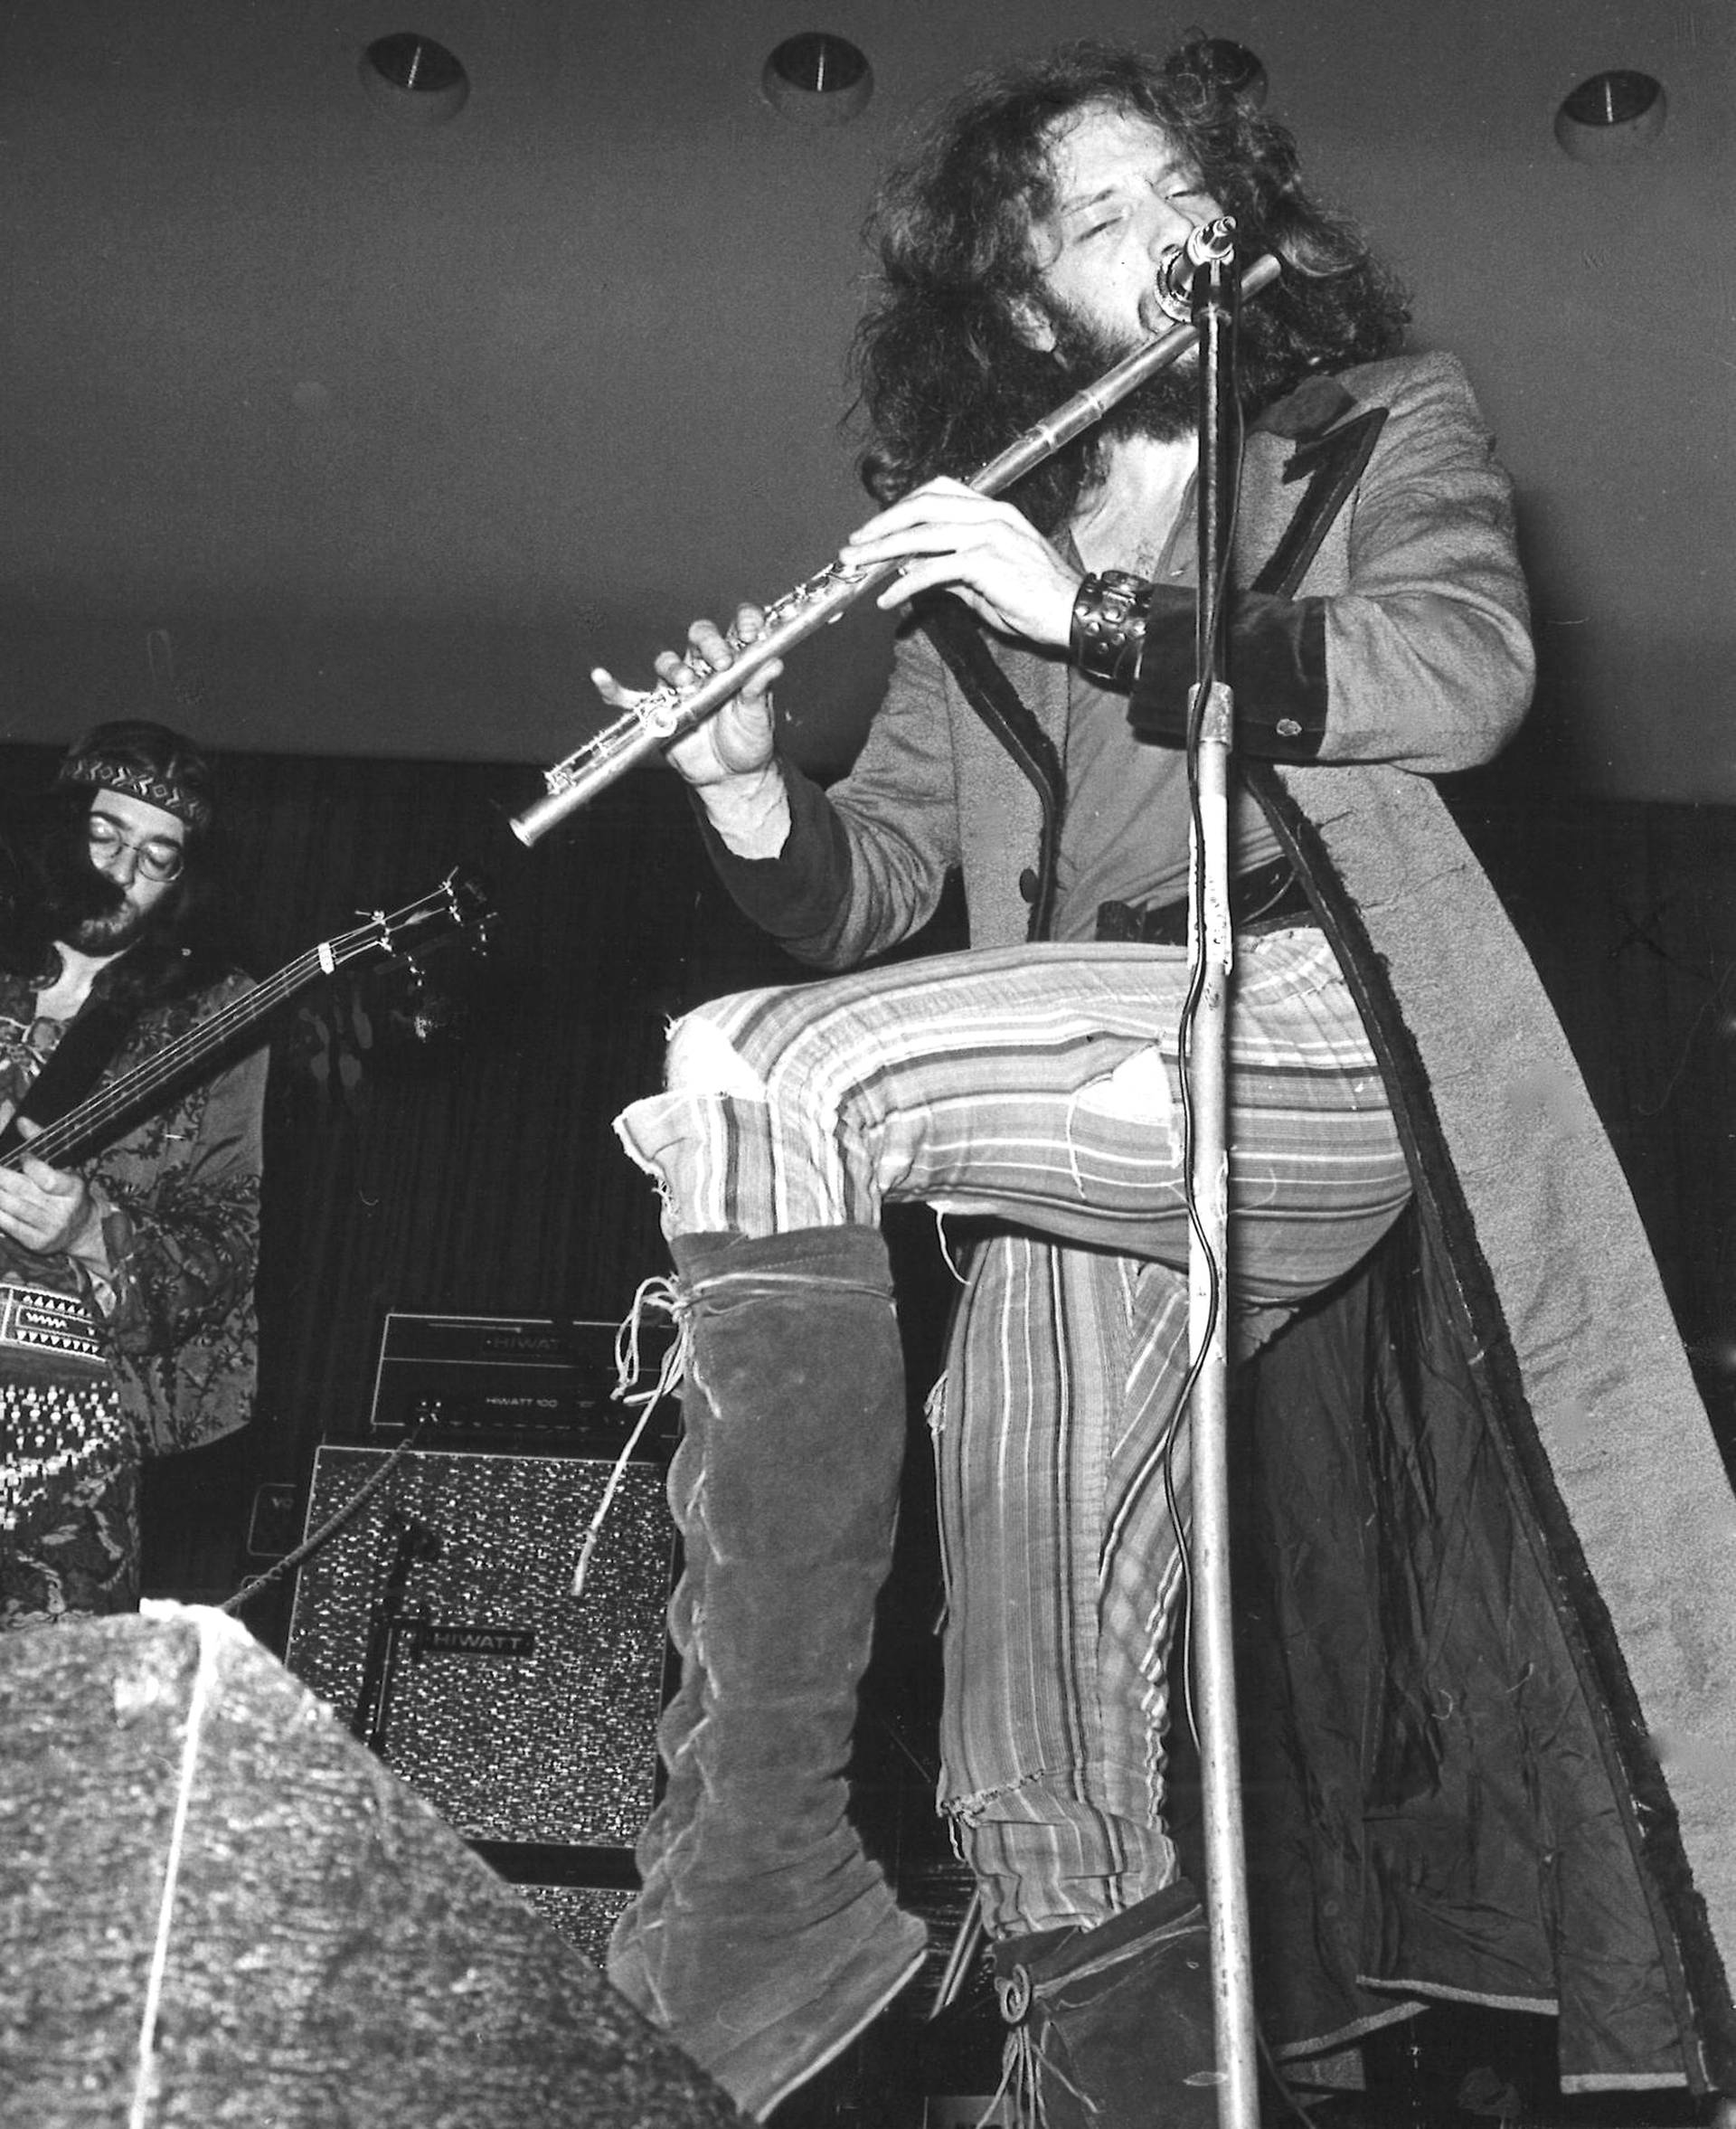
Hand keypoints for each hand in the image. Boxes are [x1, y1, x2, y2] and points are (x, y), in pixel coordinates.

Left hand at [0, 1125, 101, 1259]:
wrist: (82, 1230)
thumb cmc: (66, 1191)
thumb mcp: (62, 1165)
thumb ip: (40, 1141)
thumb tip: (20, 1120)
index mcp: (74, 1188)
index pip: (48, 1179)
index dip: (30, 1165)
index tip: (21, 1155)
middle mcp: (64, 1211)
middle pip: (22, 1191)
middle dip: (1, 1176)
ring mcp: (50, 1229)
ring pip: (11, 1207)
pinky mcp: (37, 1243)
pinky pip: (8, 1226)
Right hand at [591, 605, 783, 792]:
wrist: (732, 775)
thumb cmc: (749, 740)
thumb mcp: (759, 716)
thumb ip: (761, 688)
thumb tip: (774, 663)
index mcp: (735, 662)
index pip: (736, 629)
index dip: (742, 623)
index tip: (750, 632)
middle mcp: (705, 666)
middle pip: (699, 638)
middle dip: (709, 644)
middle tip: (722, 663)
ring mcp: (679, 686)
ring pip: (668, 662)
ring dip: (674, 668)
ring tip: (687, 683)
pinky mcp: (659, 709)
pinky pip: (630, 697)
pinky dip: (613, 688)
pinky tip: (601, 678)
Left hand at [838, 477, 1082, 648]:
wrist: (1073, 616)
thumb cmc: (1035, 600)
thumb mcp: (986, 581)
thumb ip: (951, 571)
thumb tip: (913, 570)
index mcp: (993, 511)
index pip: (937, 491)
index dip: (901, 506)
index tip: (875, 528)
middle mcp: (991, 515)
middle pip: (923, 505)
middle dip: (882, 524)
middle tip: (854, 545)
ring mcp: (990, 536)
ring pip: (922, 534)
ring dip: (882, 551)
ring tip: (857, 567)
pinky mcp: (987, 563)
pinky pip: (933, 569)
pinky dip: (905, 584)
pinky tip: (888, 599)